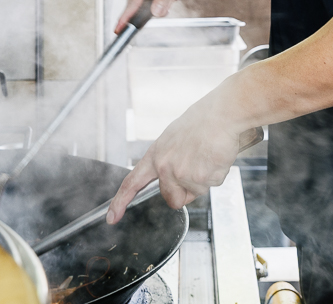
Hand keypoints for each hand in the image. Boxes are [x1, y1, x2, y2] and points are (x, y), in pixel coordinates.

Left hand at [106, 100, 243, 223]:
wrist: (221, 114)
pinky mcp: (201, 179)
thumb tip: (171, 179)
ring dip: (203, 181)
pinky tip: (215, 157)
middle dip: (184, 191)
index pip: (132, 183)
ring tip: (206, 157)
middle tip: (195, 167)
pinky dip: (216, 174)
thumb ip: (167, 161)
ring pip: (194, 194)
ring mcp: (182, 174)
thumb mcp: (173, 139)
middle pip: (172, 199)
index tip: (112, 217)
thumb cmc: (201, 123)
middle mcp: (165, 167)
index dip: (120, 201)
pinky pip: (211, 186)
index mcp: (155, 156)